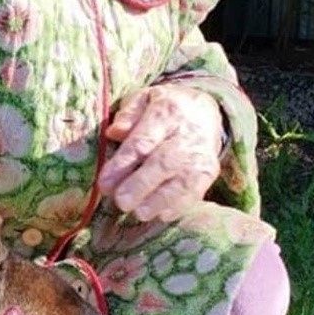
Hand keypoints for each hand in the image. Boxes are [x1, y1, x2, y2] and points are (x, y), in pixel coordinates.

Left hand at [97, 83, 222, 222]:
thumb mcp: (143, 99)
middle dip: (141, 185)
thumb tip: (114, 132)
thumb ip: (128, 114)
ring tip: (138, 213)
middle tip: (121, 202)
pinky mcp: (208, 172)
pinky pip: (195, 192)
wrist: (204, 111)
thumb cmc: (163, 110)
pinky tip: (160, 215)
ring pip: (182, 181)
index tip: (104, 183)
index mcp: (166, 113)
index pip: (144, 140)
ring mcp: (200, 155)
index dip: (123, 163)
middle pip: (164, 163)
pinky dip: (178, 206)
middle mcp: (187, 135)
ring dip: (159, 200)